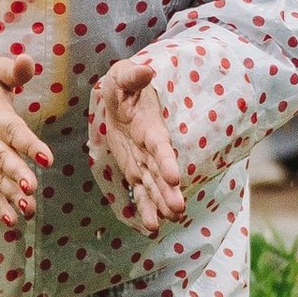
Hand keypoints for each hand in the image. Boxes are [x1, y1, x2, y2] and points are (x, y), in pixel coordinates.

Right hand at [0, 57, 51, 226]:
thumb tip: (27, 60)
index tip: (47, 158)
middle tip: (32, 188)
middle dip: (16, 174)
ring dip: (9, 195)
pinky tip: (10, 220)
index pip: (13, 130)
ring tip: (27, 211)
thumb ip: (14, 69)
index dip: (29, 144)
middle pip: (2, 158)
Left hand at [94, 50, 187, 233]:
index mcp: (150, 127)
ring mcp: (144, 162)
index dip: (167, 161)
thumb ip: (133, 76)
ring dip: (160, 204)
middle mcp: (150, 148)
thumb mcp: (123, 77)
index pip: (160, 147)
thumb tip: (146, 70)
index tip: (175, 177)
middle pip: (161, 173)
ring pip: (154, 186)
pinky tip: (152, 226)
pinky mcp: (134, 170)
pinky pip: (141, 192)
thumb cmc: (124, 85)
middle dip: (169, 191)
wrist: (120, 98)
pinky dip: (145, 208)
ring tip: (167, 222)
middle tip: (178, 210)